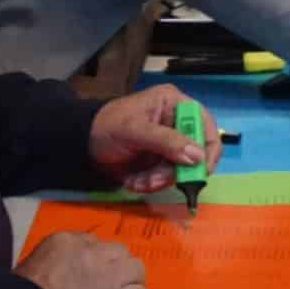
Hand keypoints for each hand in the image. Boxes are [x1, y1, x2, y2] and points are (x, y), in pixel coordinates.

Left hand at [88, 84, 217, 194]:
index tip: (200, 172)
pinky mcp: (159, 161)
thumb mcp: (135, 130)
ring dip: (160, 180)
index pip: (204, 125)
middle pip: (194, 153)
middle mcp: (177, 123)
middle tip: (154, 181)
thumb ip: (166, 141)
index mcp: (175, 105)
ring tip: (139, 182)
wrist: (82, 142)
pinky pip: (166, 178)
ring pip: (180, 170)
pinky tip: (134, 181)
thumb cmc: (107, 127)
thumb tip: (197, 157)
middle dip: (175, 171)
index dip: (207, 149)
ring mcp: (169, 144)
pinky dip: (151, 184)